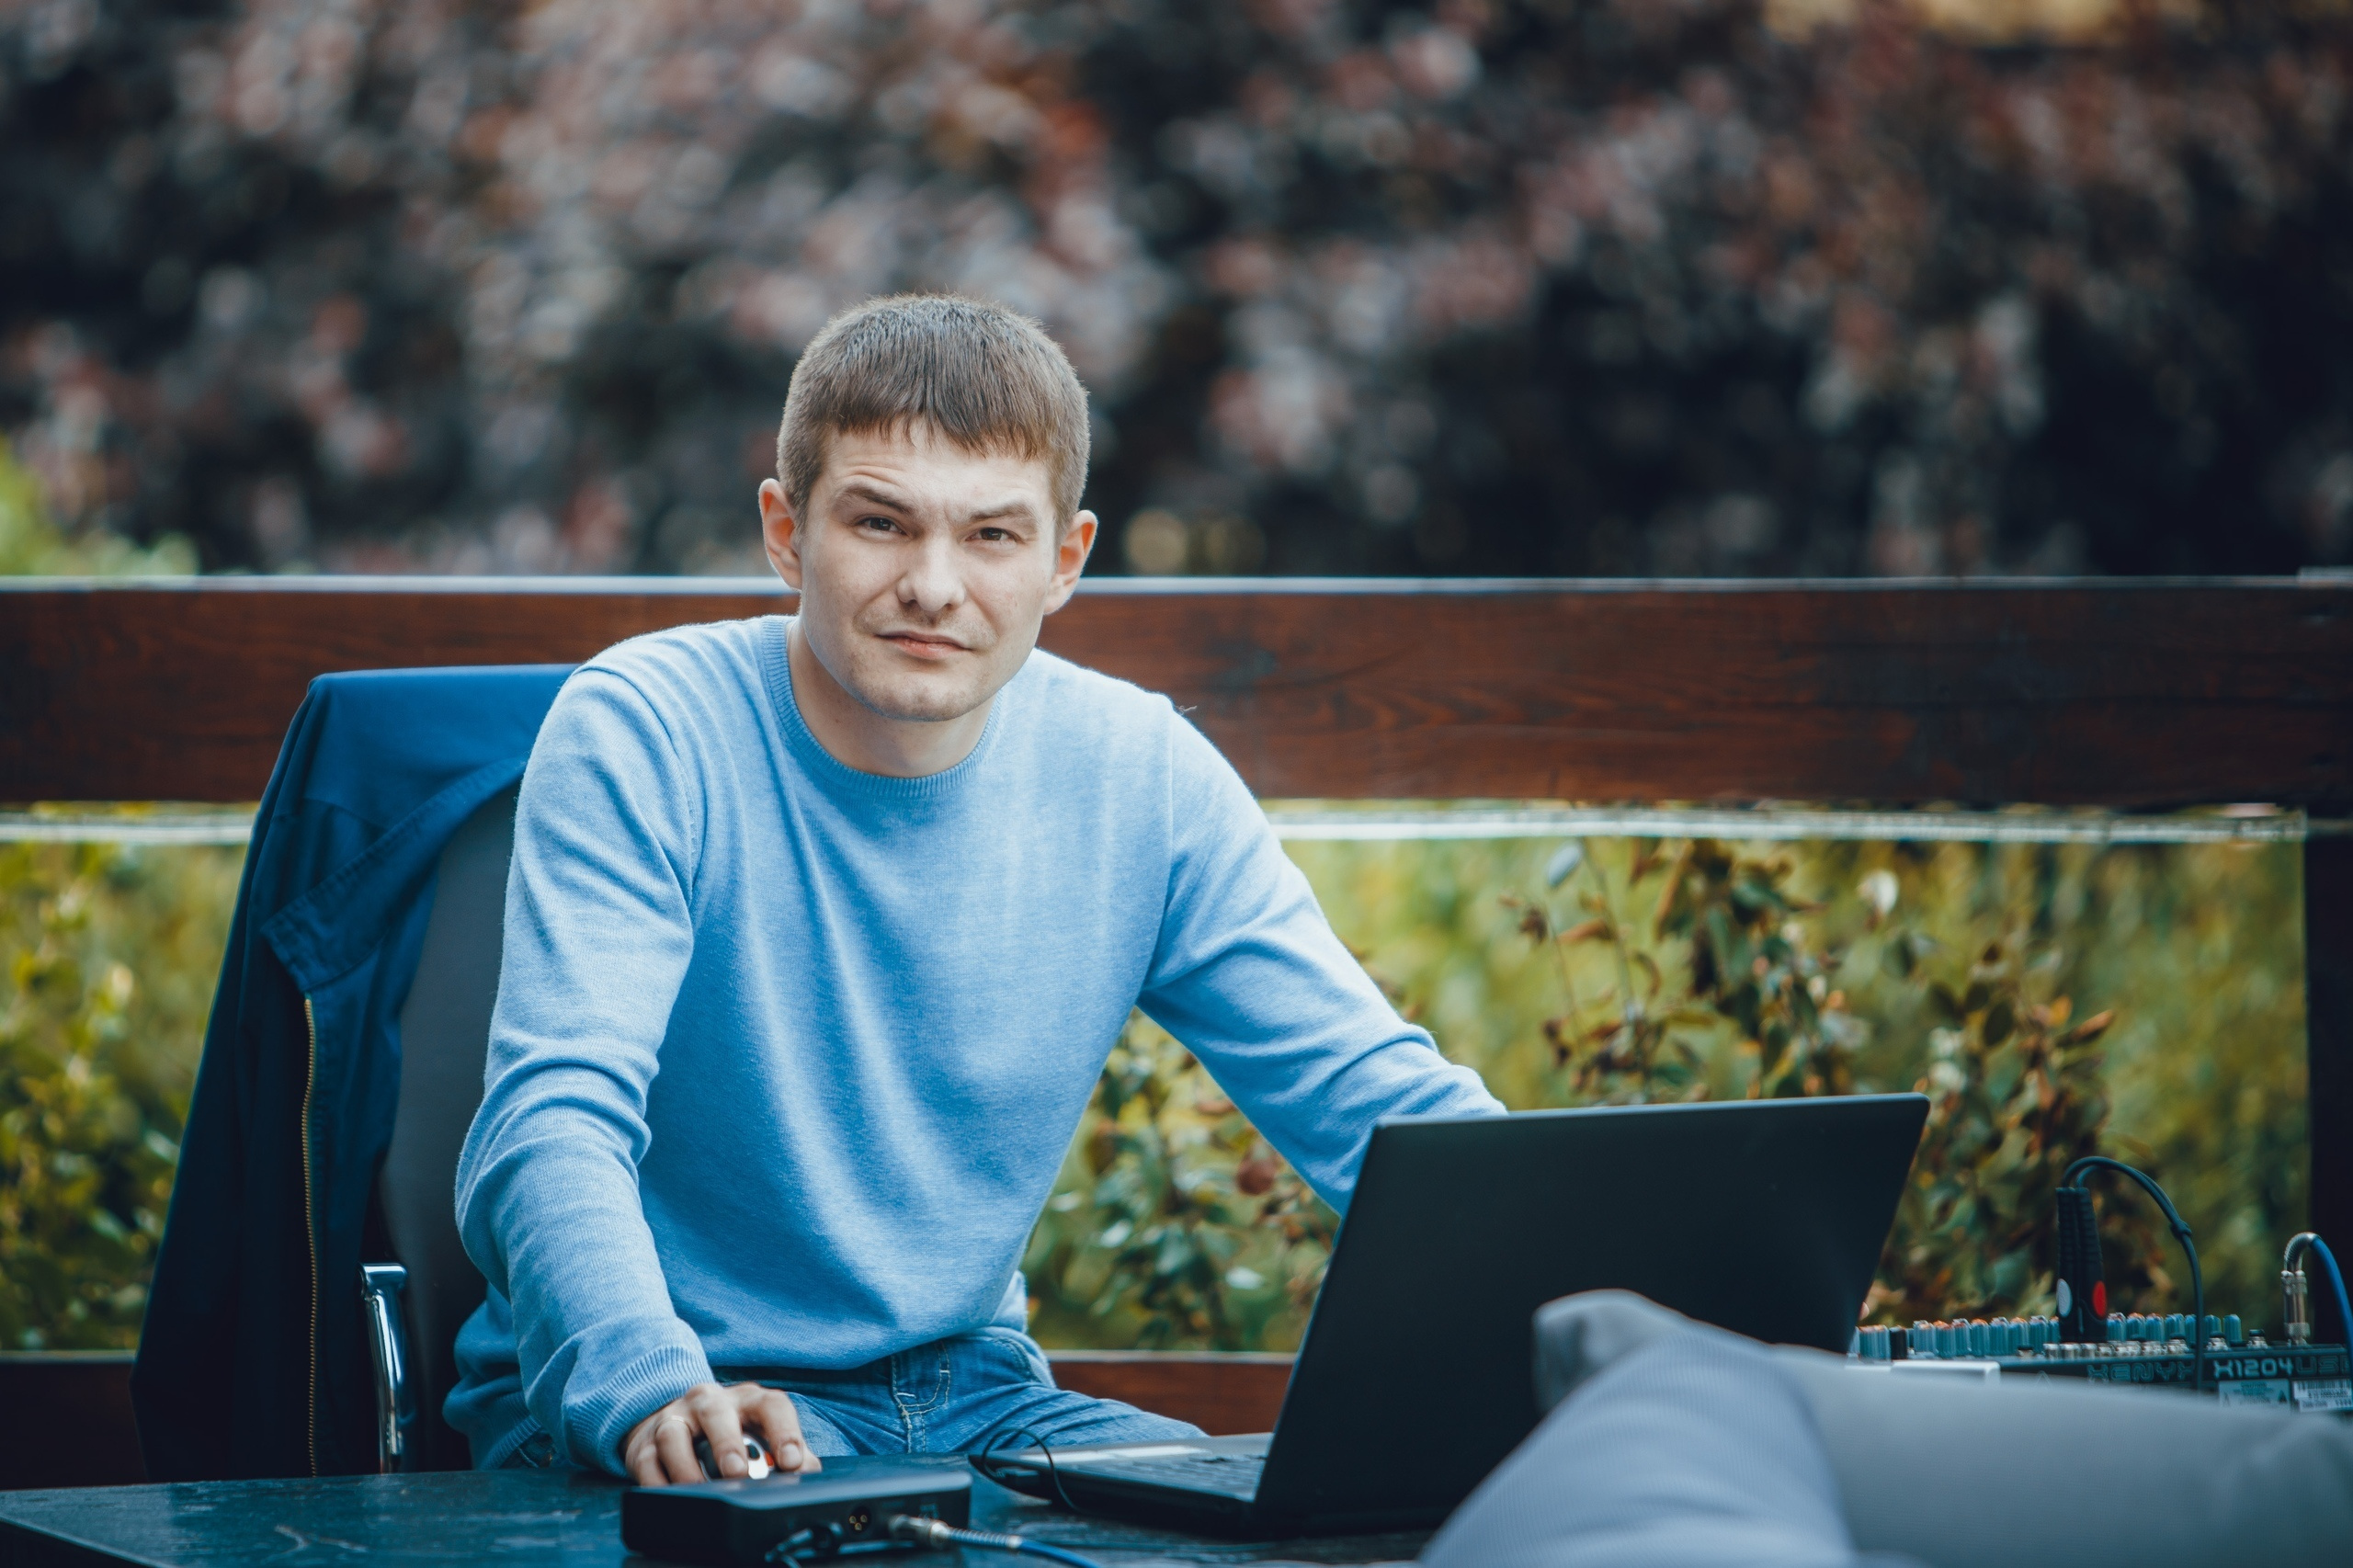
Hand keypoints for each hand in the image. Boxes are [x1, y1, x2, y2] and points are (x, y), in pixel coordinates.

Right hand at [624, 1381, 819, 1484]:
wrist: (674, 1419)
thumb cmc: (728, 1430)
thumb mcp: (760, 1433)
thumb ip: (786, 1452)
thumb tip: (809, 1474)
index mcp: (747, 1400)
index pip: (771, 1405)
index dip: (784, 1431)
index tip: (791, 1462)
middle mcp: (709, 1402)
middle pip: (717, 1413)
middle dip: (727, 1443)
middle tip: (738, 1473)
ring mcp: (674, 1419)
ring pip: (674, 1434)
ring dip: (686, 1465)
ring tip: (700, 1489)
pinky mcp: (644, 1443)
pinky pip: (646, 1461)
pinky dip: (656, 1481)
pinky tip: (670, 1496)